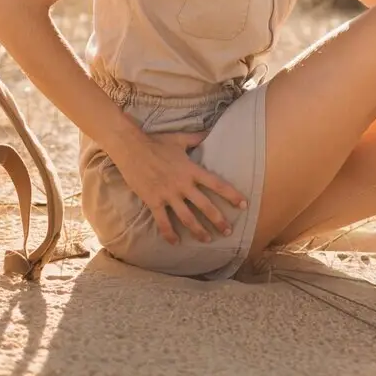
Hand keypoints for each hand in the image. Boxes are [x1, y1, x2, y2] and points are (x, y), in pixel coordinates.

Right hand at [111, 130, 248, 244]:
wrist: (131, 148)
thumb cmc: (156, 142)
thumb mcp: (179, 139)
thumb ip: (196, 138)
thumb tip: (209, 132)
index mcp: (191, 170)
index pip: (216, 184)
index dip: (231, 195)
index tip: (243, 204)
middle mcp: (182, 184)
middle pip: (205, 206)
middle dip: (218, 220)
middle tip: (228, 231)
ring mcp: (168, 194)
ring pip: (187, 217)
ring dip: (198, 231)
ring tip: (207, 240)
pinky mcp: (153, 201)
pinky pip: (163, 221)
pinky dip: (169, 233)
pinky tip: (176, 242)